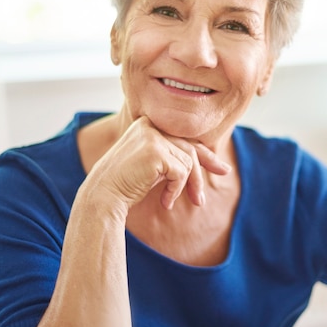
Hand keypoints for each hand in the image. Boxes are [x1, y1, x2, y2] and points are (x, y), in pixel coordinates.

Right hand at [85, 116, 230, 213]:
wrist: (103, 195)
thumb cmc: (126, 184)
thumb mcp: (154, 166)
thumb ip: (174, 157)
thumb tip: (209, 161)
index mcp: (148, 124)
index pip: (184, 138)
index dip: (206, 155)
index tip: (222, 169)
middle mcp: (150, 125)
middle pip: (189, 149)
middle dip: (201, 175)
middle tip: (201, 200)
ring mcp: (153, 136)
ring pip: (188, 162)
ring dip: (184, 187)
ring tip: (170, 202)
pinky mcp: (156, 151)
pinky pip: (181, 172)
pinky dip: (176, 190)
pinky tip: (165, 202)